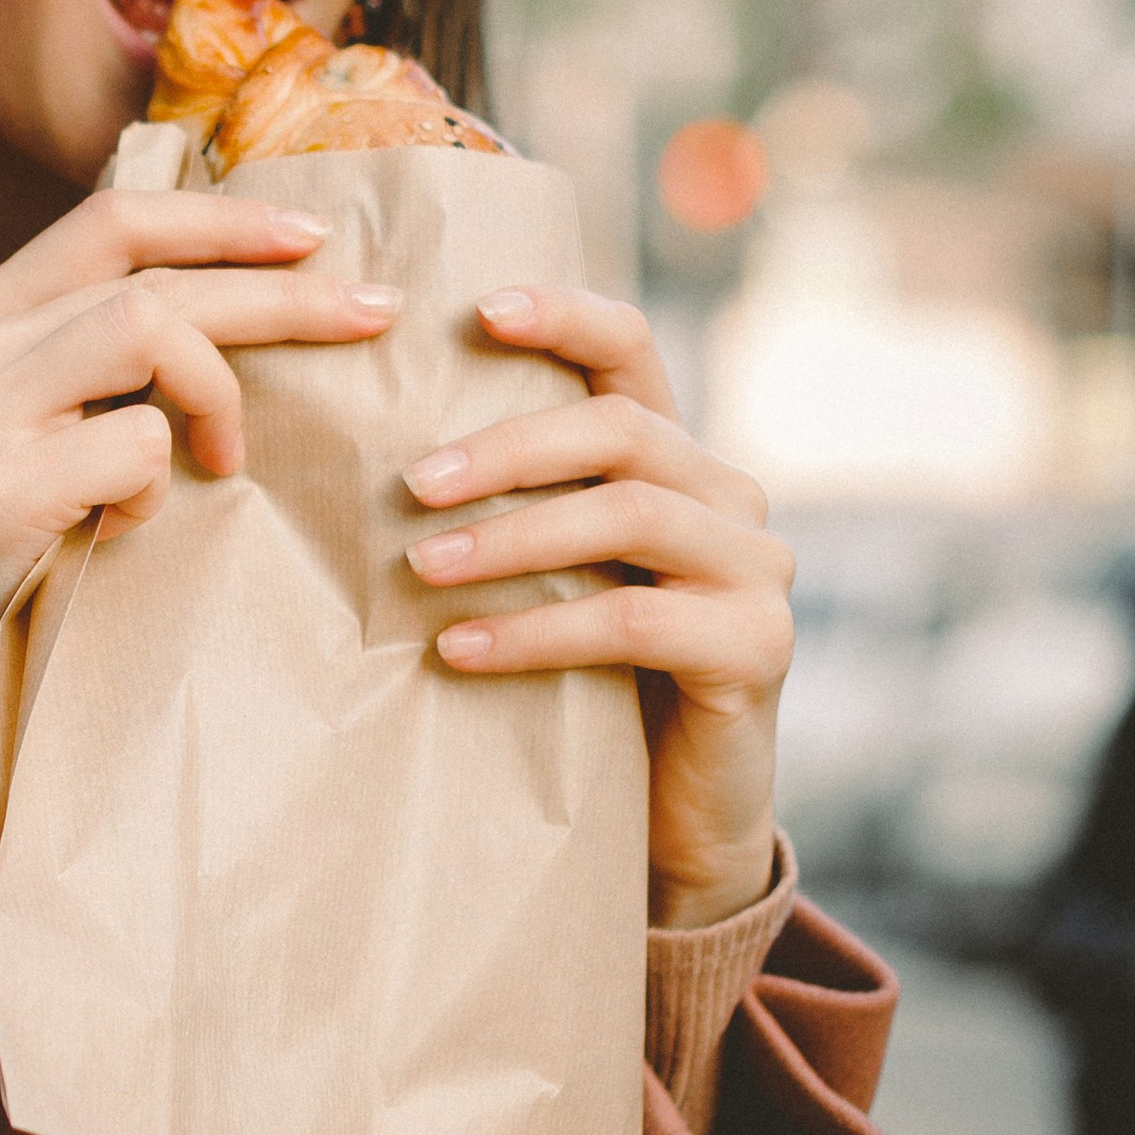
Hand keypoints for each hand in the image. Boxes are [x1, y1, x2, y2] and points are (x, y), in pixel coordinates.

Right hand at [0, 190, 397, 862]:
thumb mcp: (22, 432)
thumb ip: (86, 366)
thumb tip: (227, 305)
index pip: (113, 219)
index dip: (222, 220)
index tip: (315, 237)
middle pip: (152, 275)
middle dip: (282, 291)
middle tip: (372, 314)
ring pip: (149, 329)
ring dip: (218, 392)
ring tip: (225, 460)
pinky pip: (135, 447)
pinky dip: (159, 491)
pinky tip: (127, 532)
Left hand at [401, 286, 791, 929]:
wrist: (673, 823)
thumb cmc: (588, 689)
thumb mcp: (551, 581)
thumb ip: (514, 511)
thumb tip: (374, 457)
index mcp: (677, 459)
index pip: (632, 349)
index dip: (563, 317)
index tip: (475, 311)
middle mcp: (732, 497)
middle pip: (622, 430)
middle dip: (507, 448)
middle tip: (409, 486)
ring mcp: (758, 570)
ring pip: (628, 515)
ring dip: (513, 538)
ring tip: (421, 569)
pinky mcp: (759, 647)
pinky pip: (634, 620)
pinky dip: (536, 632)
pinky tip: (459, 652)